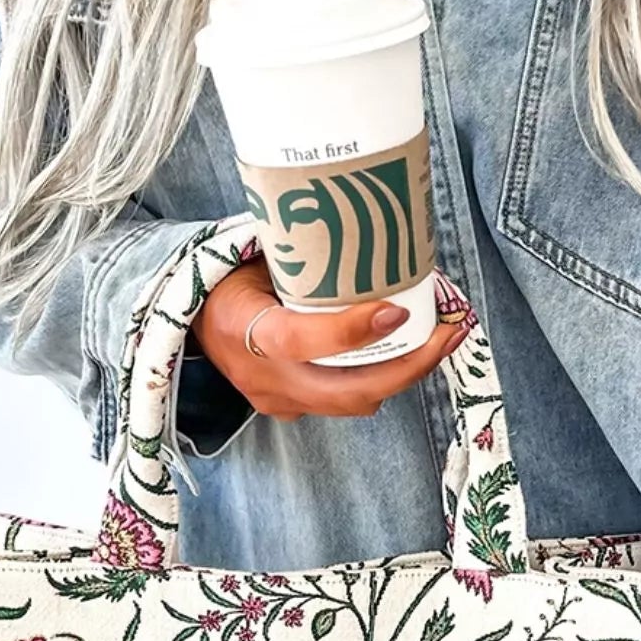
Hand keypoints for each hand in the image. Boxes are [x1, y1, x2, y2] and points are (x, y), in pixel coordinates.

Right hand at [192, 257, 468, 421]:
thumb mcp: (255, 256)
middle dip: (408, 367)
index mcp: (241, 328)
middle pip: (346, 392)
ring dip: (402, 373)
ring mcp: (277, 399)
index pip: (300, 341)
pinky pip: (345, 401)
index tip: (397, 310)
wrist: (193, 317)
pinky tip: (406, 350)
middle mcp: (262, 376)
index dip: (351, 331)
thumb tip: (373, 231)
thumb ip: (303, 256)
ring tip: (440, 338)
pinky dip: (379, 377)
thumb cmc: (229, 275)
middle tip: (447, 332)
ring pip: (353, 402)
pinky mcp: (290, 408)